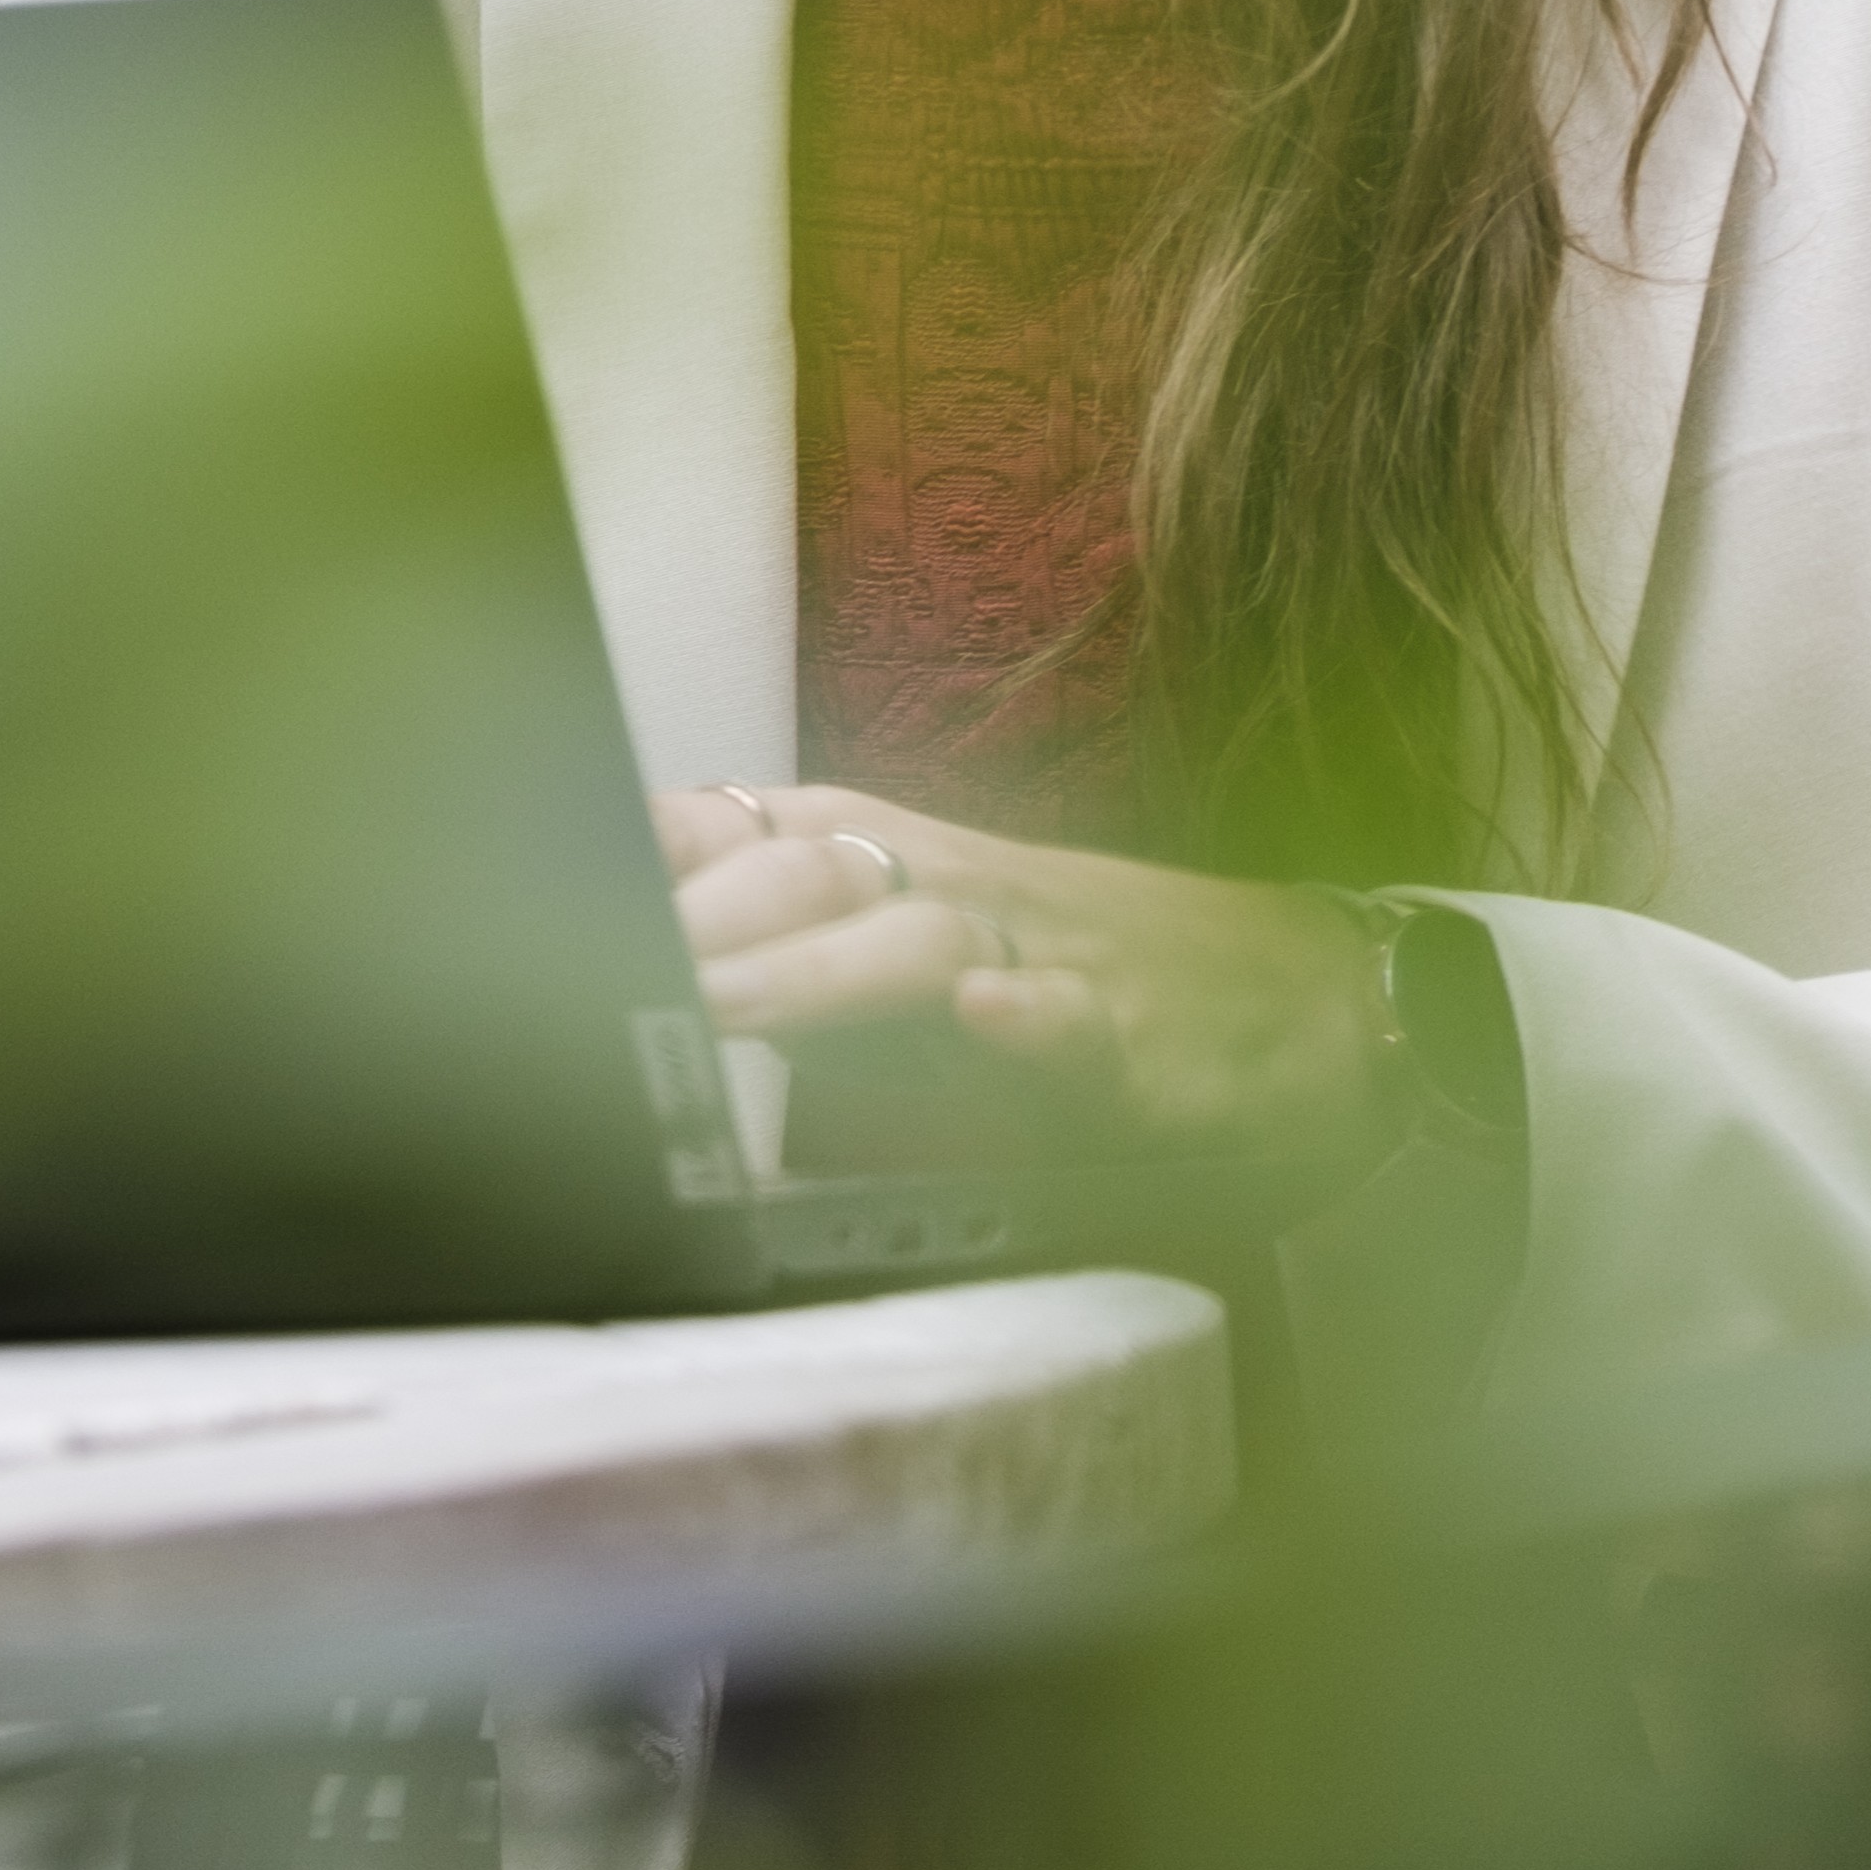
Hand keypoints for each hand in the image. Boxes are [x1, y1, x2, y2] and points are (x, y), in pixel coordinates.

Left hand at [657, 781, 1390, 1168]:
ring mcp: (1058, 954)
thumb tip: (662, 975)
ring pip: (926, 946)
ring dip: (818, 974)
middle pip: (820, 875)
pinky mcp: (1148, 1038)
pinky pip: (1087, 1023)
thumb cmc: (1107, 974)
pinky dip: (1036, 1021)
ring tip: (722, 1004)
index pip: (766, 831)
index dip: (664, 849)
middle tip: (591, 971)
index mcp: (914, 867)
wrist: (1319, 998)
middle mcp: (971, 891)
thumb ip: (817, 951)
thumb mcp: (946, 948)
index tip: (551, 873)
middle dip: (704, 918)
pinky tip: (991, 1024)